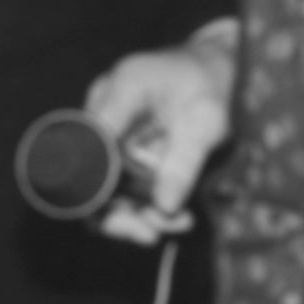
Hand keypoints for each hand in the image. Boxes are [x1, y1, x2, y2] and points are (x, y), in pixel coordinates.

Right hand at [77, 26, 238, 246]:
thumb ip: (184, 162)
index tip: (125, 215)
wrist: (216, 68)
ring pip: (101, 186)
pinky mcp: (116, 148)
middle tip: (153, 235)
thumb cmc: (212, 84)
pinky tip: (172, 217)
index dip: (97, 186)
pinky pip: (118, 184)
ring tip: (177, 226)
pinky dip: (142, 206)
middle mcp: (103, 108)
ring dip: (133, 215)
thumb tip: (164, 208)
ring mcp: (106, 129)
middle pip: (87, 172)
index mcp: (122, 88)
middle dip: (118, 212)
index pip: (90, 142)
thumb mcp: (208, 121)